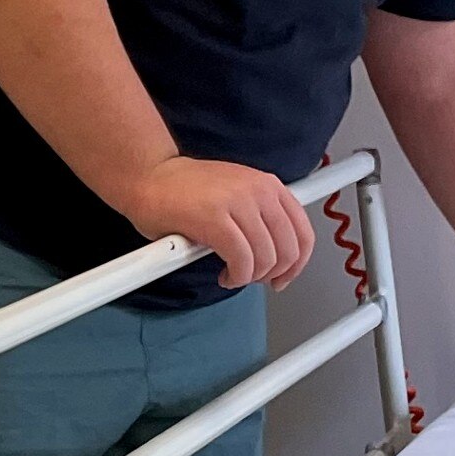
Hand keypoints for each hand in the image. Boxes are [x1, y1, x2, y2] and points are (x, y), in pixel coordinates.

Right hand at [115, 156, 316, 289]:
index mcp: (268, 184)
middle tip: (253, 278)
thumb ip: (261, 218)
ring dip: (250, 277)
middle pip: (288, 250)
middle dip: (272, 274)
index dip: (297, 264)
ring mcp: (238, 203)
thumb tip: (279, 256)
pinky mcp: (215, 219)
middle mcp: (259, 190)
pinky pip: (242, 261)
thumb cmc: (186, 191)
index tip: (283, 276)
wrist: (150, 176)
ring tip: (233, 275)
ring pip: (266, 259)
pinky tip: (224, 275)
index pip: (304, 232)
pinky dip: (236, 277)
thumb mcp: (237, 195)